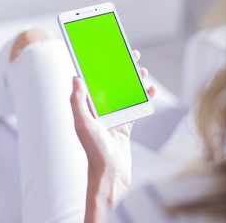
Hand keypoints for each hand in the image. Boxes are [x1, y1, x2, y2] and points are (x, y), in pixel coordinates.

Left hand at [70, 50, 155, 222]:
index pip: (92, 81)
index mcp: (87, 108)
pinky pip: (135, 107)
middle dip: (120, 68)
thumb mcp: (83, 124)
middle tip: (130, 55)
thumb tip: (75, 78)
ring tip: (142, 70)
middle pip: (110, 84)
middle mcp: (99, 111)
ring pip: (124, 93)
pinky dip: (143, 98)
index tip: (106, 51)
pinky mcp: (125, 125)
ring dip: (133, 81)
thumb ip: (77, 101)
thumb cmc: (94, 151)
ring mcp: (113, 117)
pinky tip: (150, 90)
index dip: (98, 65)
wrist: (111, 174)